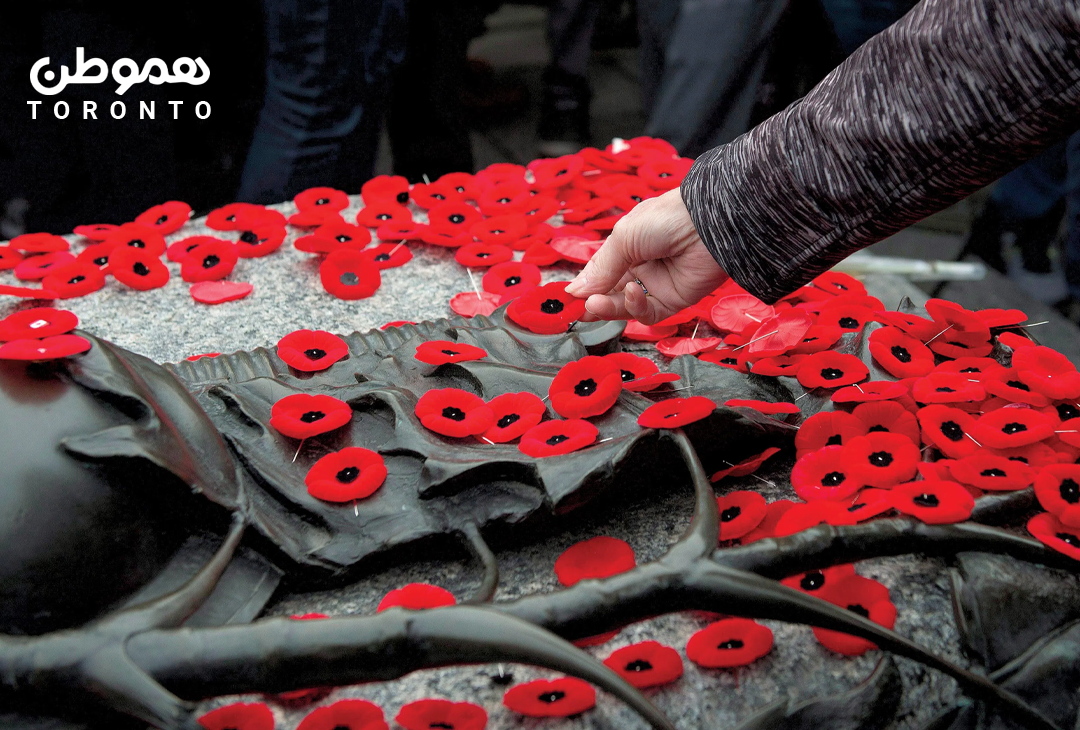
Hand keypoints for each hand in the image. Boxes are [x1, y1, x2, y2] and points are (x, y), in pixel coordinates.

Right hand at [564, 188, 727, 323]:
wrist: (709, 223)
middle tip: (576, 311)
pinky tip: (630, 293)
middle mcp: (641, 266)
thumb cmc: (665, 218)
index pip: (600, 272)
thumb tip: (574, 291)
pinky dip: (635, 307)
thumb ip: (600, 268)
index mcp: (627, 246)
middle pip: (611, 292)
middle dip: (593, 302)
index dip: (585, 285)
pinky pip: (648, 312)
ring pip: (626, 306)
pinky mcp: (674, 300)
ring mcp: (657, 284)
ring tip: (594, 305)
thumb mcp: (623, 238)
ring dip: (608, 307)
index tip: (567, 298)